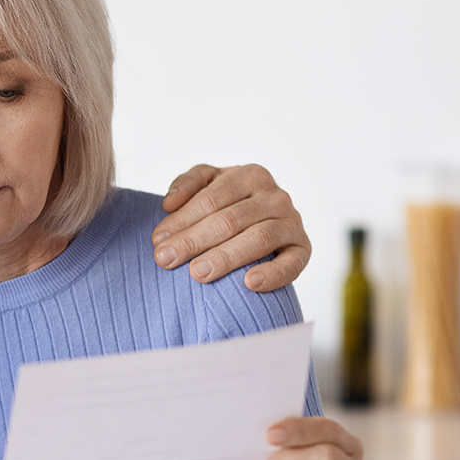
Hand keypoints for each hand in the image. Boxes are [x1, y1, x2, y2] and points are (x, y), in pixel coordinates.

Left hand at [152, 164, 310, 291]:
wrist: (267, 220)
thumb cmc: (229, 202)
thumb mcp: (209, 184)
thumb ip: (188, 184)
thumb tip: (170, 203)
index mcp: (250, 175)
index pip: (210, 199)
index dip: (181, 220)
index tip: (157, 241)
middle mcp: (275, 196)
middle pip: (229, 220)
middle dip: (193, 241)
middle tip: (165, 259)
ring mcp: (292, 222)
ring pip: (257, 239)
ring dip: (225, 258)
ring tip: (197, 273)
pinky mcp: (302, 249)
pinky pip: (291, 263)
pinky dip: (272, 274)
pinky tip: (249, 283)